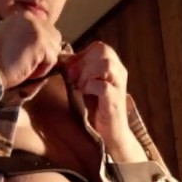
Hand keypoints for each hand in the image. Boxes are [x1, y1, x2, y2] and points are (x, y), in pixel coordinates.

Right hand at [0, 13, 63, 88]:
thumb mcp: (12, 41)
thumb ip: (28, 38)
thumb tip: (48, 48)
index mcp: (23, 16)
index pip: (46, 30)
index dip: (40, 49)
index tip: (24, 59)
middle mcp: (31, 18)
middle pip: (55, 38)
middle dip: (46, 54)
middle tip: (28, 65)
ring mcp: (37, 29)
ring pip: (55, 49)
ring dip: (44, 63)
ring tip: (27, 67)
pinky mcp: (40, 42)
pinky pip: (52, 60)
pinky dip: (42, 70)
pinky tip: (27, 70)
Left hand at [65, 41, 144, 159]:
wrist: (110, 135)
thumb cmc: (96, 110)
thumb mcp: (85, 85)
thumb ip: (78, 71)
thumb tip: (62, 58)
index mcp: (114, 66)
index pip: (99, 46)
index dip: (82, 55)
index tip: (71, 70)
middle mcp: (119, 72)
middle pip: (103, 49)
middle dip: (83, 62)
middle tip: (72, 78)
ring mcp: (119, 85)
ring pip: (106, 64)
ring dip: (87, 73)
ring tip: (80, 87)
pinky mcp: (114, 100)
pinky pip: (102, 85)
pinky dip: (89, 87)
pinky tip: (84, 95)